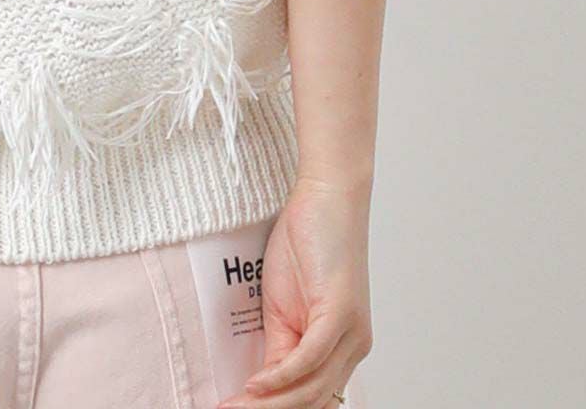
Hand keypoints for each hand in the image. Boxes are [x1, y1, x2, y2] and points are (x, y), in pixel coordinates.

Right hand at [216, 176, 372, 408]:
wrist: (329, 197)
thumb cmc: (309, 241)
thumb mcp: (285, 302)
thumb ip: (280, 343)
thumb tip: (262, 383)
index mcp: (342, 348)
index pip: (309, 397)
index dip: (272, 408)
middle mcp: (354, 348)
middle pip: (311, 402)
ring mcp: (351, 334)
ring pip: (311, 390)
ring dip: (268, 404)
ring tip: (231, 407)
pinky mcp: (341, 316)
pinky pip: (309, 359)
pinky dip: (280, 377)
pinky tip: (255, 386)